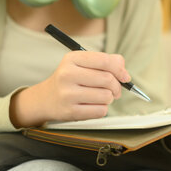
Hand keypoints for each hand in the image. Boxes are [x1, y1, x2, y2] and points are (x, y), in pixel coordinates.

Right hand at [10, 51, 130, 127]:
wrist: (45, 99)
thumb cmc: (70, 79)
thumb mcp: (83, 64)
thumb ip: (106, 62)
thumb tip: (124, 71)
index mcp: (72, 59)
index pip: (104, 60)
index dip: (119, 69)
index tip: (124, 76)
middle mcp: (67, 74)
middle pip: (107, 79)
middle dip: (116, 86)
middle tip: (114, 90)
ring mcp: (67, 94)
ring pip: (106, 96)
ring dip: (109, 98)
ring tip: (101, 97)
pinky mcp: (70, 111)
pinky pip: (100, 111)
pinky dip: (102, 109)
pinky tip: (93, 105)